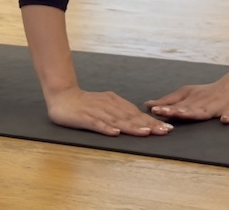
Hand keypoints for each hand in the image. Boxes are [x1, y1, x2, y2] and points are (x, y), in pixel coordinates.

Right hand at [46, 87, 171, 137]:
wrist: (62, 95)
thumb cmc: (85, 103)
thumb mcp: (106, 104)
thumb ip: (121, 112)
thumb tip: (140, 121)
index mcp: (115, 102)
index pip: (136, 114)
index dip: (152, 121)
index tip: (167, 128)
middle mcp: (108, 106)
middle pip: (130, 117)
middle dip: (148, 125)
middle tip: (164, 131)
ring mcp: (96, 111)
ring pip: (117, 120)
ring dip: (132, 127)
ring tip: (146, 133)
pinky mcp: (84, 117)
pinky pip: (96, 123)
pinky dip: (106, 128)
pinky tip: (115, 133)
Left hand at [147, 74, 228, 124]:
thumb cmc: (208, 92)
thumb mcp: (188, 94)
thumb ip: (169, 101)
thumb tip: (147, 105)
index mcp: (191, 99)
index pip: (175, 104)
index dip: (164, 107)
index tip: (152, 109)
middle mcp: (201, 102)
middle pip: (187, 108)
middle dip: (175, 110)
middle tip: (162, 112)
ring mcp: (216, 105)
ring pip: (205, 110)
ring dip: (195, 112)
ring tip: (184, 114)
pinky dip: (227, 116)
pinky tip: (225, 120)